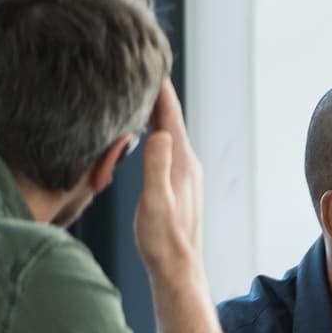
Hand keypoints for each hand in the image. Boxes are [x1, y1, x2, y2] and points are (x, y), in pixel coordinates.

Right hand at [132, 79, 204, 276]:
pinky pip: (168, 148)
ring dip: (158, 113)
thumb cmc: (163, 241)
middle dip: (159, 95)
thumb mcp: (155, 202)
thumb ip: (156, 168)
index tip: (153, 63)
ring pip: (170, 134)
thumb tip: (159, 134)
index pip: (171, 118)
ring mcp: (185, 175)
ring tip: (144, 93)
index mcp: (181, 164)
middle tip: (144, 68)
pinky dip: (158, 132)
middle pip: (172, 121)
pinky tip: (148, 133)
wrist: (177, 268)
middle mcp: (187, 165)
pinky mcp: (179, 185)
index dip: (162, 91)